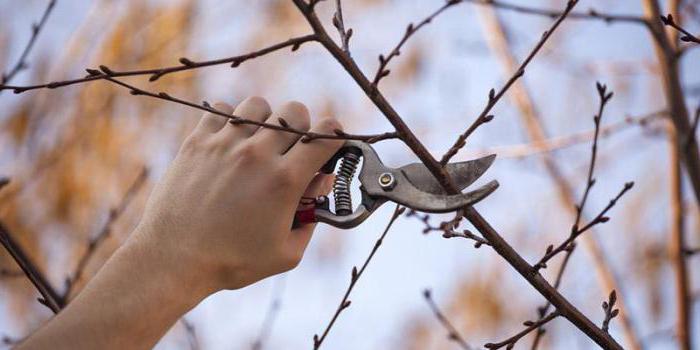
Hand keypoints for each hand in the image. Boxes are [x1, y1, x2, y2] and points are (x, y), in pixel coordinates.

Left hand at [133, 96, 342, 292]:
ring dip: (265, 120)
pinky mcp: (197, 143)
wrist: (173, 260)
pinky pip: (220, 109)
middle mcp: (257, 155)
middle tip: (291, 150)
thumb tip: (318, 192)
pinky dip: (229, 120)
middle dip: (302, 128)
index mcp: (284, 181)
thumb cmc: (232, 262)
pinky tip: (228, 142)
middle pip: (296, 112)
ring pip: (258, 105)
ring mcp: (225, 145)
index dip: (336, 136)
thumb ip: (311, 221)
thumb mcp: (286, 254)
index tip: (330, 146)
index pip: (325, 136)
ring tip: (257, 142)